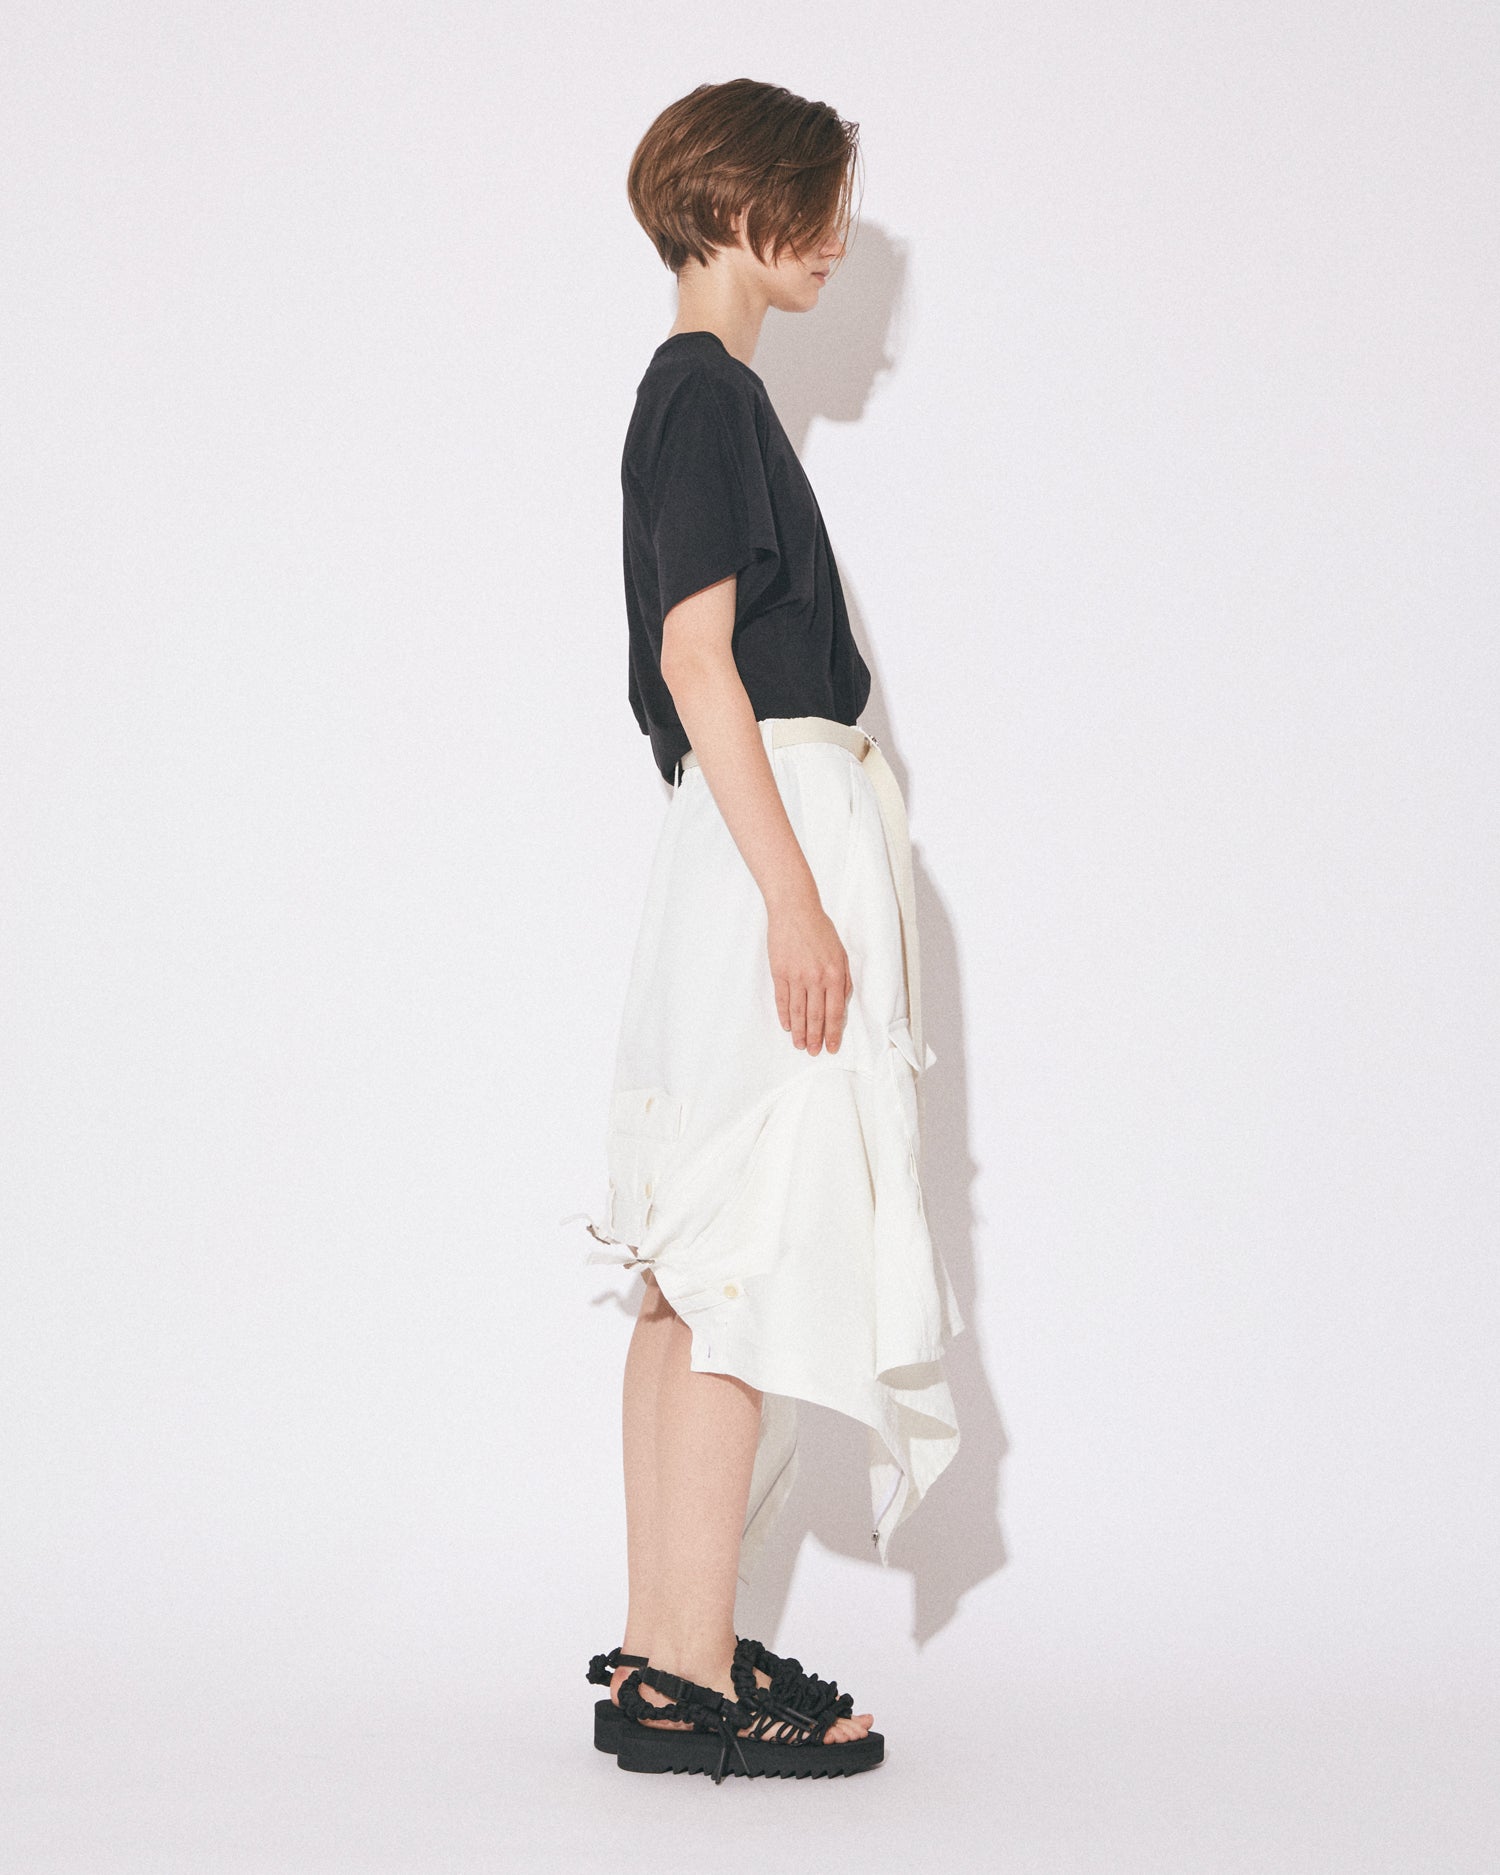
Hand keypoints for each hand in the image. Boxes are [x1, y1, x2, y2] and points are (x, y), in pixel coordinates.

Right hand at [767, 893, 852, 1054]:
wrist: (795, 910)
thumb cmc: (820, 930)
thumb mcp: (841, 953)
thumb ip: (843, 980)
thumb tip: (841, 1004)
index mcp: (834, 975)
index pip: (835, 1013)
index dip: (833, 1033)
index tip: (832, 1047)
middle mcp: (816, 979)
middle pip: (816, 1017)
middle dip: (815, 1038)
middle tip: (814, 1052)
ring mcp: (796, 977)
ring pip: (797, 1012)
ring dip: (799, 1032)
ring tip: (800, 1045)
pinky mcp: (779, 973)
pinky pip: (782, 1000)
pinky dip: (784, 1015)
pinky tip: (787, 1026)